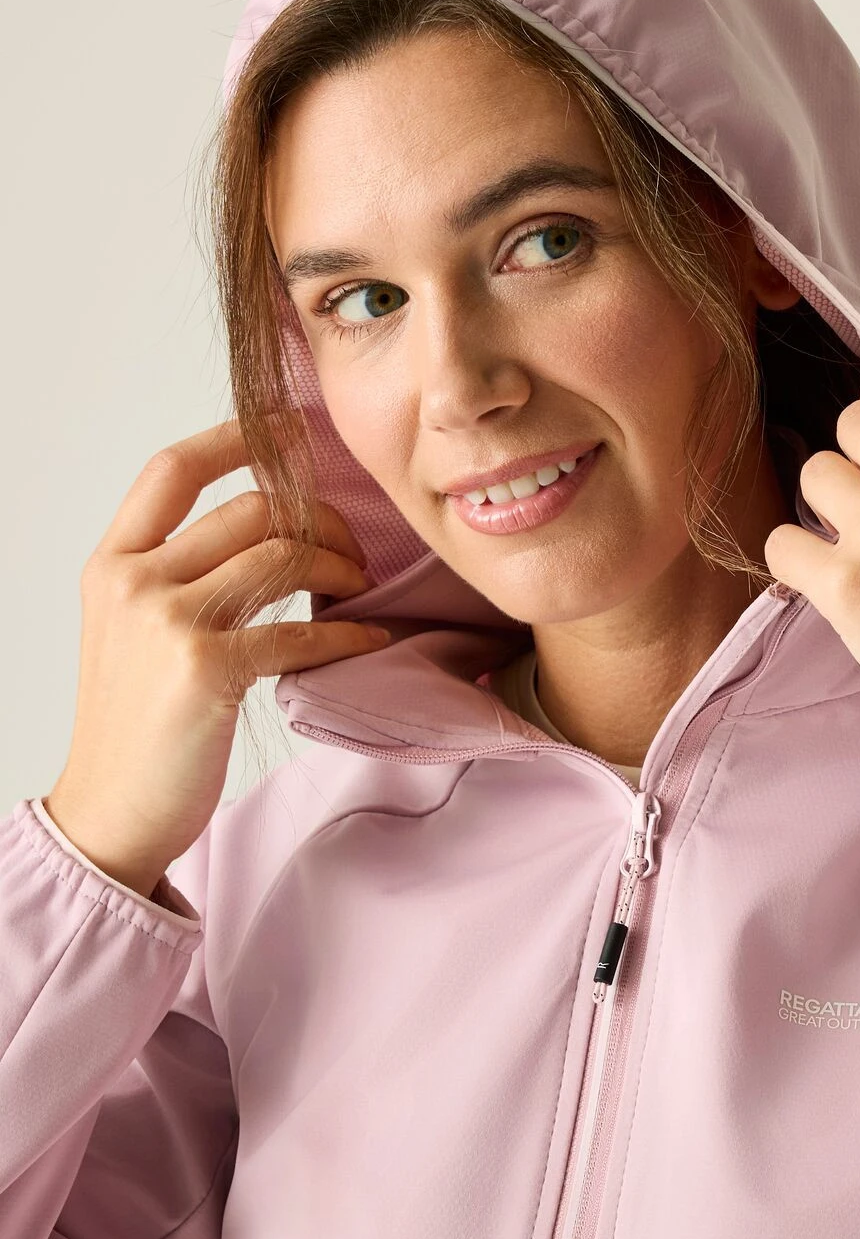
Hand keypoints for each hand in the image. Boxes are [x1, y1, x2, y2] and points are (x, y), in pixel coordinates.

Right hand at [45, 420, 386, 897]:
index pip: (174, 469)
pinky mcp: (206, 668)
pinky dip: (346, 630)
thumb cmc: (136, 722)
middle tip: (354, 547)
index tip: (294, 431)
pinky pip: (299, 628)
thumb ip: (181, 575)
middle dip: (319, 518)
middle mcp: (133, 580)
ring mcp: (166, 622)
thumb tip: (265, 530)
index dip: (238, 438)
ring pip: (280, 554)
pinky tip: (369, 636)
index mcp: (113, 562)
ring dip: (338, 564)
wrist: (111, 807)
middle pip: (250, 508)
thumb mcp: (135, 630)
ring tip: (359, 585)